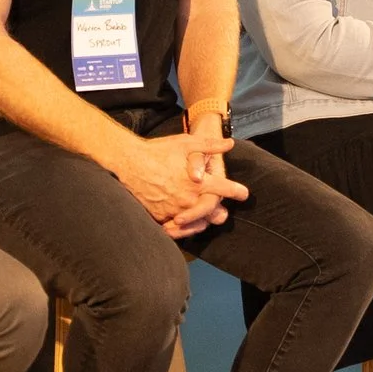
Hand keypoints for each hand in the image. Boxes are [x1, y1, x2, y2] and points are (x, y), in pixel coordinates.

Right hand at [106, 128, 248, 236]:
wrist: (128, 162)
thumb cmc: (158, 150)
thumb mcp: (186, 143)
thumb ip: (210, 145)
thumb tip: (230, 143)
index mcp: (197, 182)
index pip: (224, 189)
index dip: (236, 191)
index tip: (244, 194)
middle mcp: (187, 199)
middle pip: (211, 211)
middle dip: (218, 211)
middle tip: (223, 212)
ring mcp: (173, 210)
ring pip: (195, 222)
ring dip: (203, 221)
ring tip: (207, 219)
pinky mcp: (159, 217)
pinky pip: (176, 228)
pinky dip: (183, 228)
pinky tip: (186, 224)